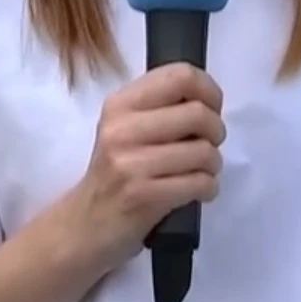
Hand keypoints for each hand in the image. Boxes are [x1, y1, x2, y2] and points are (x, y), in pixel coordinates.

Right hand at [58, 63, 224, 268]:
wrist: (84, 225)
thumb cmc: (114, 174)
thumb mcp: (124, 129)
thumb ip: (158, 107)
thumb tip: (207, 97)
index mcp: (120, 104)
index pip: (179, 76)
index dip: (208, 90)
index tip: (211, 108)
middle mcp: (122, 128)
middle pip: (198, 113)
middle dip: (216, 131)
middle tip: (209, 144)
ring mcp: (131, 163)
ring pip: (204, 151)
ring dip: (213, 164)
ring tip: (202, 171)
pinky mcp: (143, 195)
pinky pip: (200, 183)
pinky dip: (208, 188)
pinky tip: (198, 190)